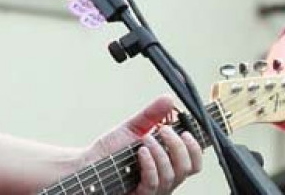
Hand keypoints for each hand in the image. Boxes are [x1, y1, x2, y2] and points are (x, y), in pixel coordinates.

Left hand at [85, 95, 202, 194]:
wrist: (88, 165)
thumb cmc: (110, 151)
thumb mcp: (134, 128)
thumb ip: (152, 115)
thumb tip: (169, 99)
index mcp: (168, 164)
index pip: (194, 162)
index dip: (196, 148)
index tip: (187, 132)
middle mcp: (165, 178)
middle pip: (187, 167)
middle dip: (178, 146)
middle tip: (164, 131)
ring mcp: (154, 189)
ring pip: (172, 175)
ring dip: (160, 153)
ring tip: (145, 139)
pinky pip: (153, 182)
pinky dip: (150, 164)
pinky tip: (141, 152)